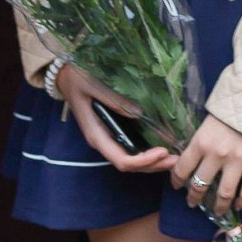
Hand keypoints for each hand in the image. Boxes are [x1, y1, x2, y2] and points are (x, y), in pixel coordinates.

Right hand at [57, 66, 175, 175]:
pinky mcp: (112, 131)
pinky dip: (146, 152)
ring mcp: (107, 138)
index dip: (143, 161)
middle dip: (153, 165)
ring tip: (174, 157)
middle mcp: (103, 142)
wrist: (64, 75)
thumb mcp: (93, 85)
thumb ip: (114, 100)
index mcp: (96, 135)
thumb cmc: (77, 78)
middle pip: (129, 165)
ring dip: (152, 162)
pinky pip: (130, 148)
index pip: (121, 160)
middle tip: (177, 160)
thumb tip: (139, 112)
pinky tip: (161, 146)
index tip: (163, 151)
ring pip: (131, 159)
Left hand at [174, 114, 241, 217]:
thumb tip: (192, 160)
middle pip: (200, 185)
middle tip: (193, 202)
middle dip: (194, 197)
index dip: (177, 180)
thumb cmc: (230, 108)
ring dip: (219, 206)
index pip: (182, 168)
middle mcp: (216, 154)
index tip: (177, 186)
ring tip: (217, 211)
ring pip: (224, 193)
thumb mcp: (208, 122)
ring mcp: (238, 161)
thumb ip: (201, 141)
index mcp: (201, 141)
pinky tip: (238, 205)